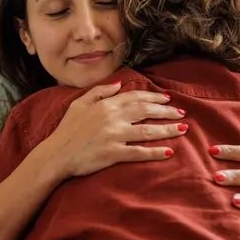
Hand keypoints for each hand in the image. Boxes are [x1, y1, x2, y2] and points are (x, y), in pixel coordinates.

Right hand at [42, 82, 186, 178]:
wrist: (56, 154)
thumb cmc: (66, 130)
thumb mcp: (78, 104)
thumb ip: (98, 92)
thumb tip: (117, 85)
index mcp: (105, 105)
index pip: (135, 97)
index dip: (154, 98)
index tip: (168, 100)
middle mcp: (112, 118)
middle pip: (146, 111)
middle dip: (166, 112)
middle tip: (182, 113)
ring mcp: (114, 136)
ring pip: (147, 131)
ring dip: (167, 130)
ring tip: (183, 129)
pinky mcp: (113, 153)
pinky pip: (139, 152)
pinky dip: (155, 152)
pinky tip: (169, 152)